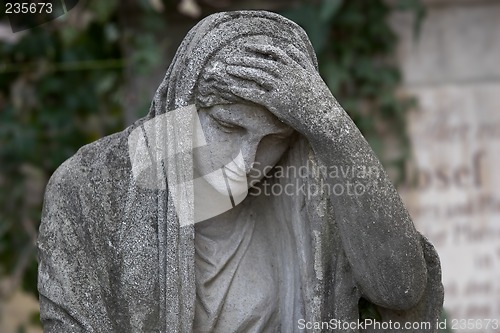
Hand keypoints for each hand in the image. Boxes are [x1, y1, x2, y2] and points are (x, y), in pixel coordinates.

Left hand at [213, 43, 338, 136]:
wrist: (323, 117)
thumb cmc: (318, 98)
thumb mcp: (312, 74)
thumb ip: (301, 60)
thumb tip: (290, 47)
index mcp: (296, 66)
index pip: (275, 51)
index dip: (259, 48)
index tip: (246, 46)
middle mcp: (288, 74)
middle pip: (262, 62)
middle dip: (245, 59)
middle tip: (231, 59)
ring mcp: (282, 87)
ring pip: (257, 75)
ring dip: (241, 71)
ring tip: (228, 69)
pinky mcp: (276, 102)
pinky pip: (255, 94)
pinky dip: (243, 90)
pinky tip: (232, 88)